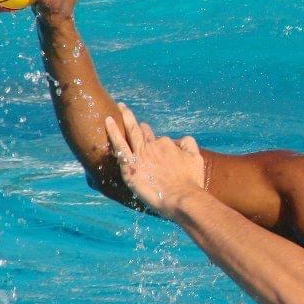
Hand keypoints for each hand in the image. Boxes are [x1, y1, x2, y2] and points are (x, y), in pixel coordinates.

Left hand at [104, 104, 205, 218]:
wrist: (181, 197)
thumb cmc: (191, 181)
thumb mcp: (196, 159)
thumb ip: (189, 145)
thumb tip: (182, 139)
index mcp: (166, 145)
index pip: (157, 139)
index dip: (153, 140)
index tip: (150, 142)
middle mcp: (153, 146)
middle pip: (142, 131)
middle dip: (133, 120)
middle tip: (126, 111)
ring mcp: (140, 155)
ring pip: (130, 132)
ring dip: (124, 117)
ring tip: (119, 107)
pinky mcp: (130, 166)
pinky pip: (119, 145)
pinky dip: (113, 132)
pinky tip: (107, 121)